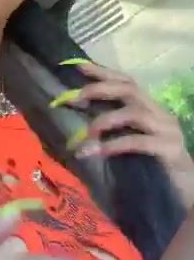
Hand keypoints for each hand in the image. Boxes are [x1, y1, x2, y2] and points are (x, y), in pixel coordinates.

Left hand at [59, 61, 193, 208]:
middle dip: (100, 89)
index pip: (127, 82)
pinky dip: (116, 144)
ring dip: (105, 120)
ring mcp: (167, 131)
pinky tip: (99, 151)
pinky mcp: (170, 150)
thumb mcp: (131, 146)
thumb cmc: (155, 169)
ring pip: (134, 113)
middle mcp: (160, 114)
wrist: (186, 193)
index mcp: (151, 110)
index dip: (104, 73)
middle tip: (76, 98)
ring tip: (87, 134)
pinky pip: (139, 142)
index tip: (78, 66)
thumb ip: (114, 134)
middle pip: (130, 90)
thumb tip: (79, 132)